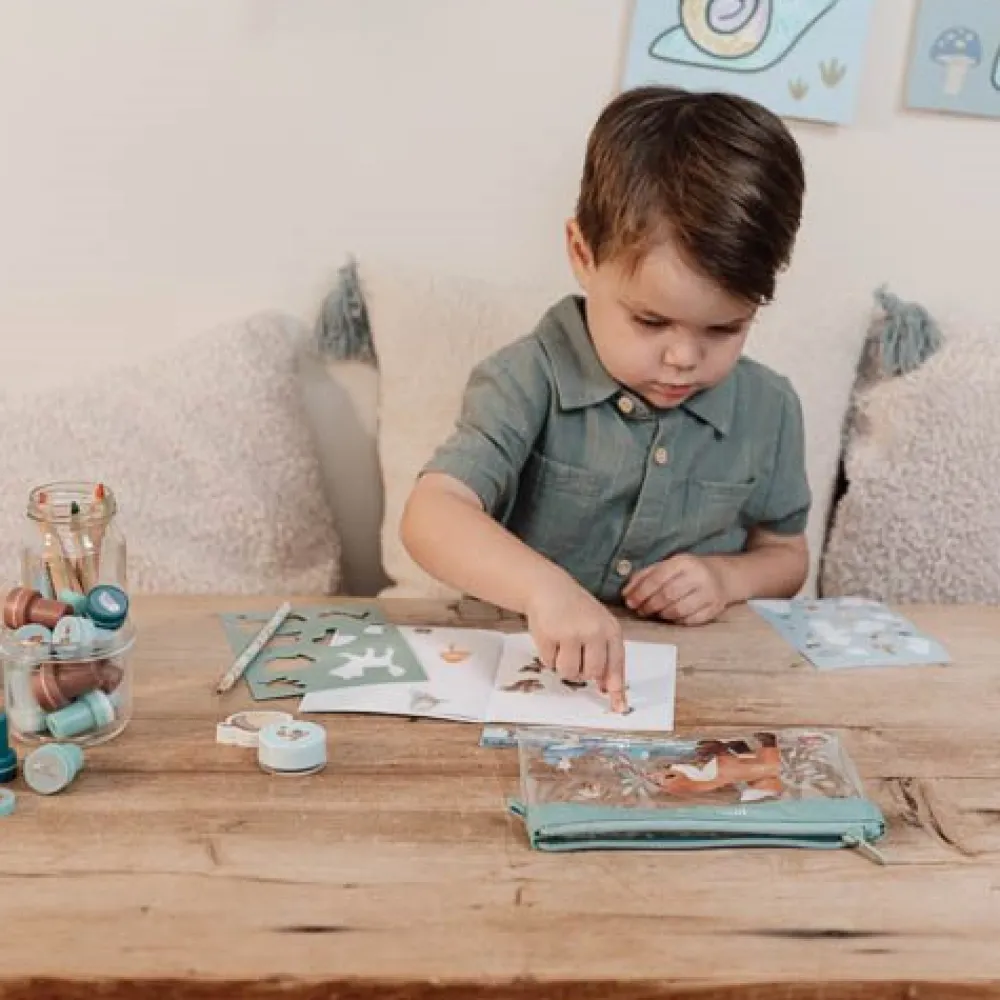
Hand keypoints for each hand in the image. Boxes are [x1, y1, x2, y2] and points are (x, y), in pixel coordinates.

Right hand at [524, 576, 627, 712]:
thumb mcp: (599, 627)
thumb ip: (606, 655)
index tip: (619, 707)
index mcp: (611, 630)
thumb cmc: (577, 612)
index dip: (617, 688)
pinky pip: (549, 663)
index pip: (617, 665)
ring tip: (563, 646)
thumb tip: (606, 689)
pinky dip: (548, 657)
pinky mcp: (549, 635)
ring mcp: (571, 633)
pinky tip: (550, 639)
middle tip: (576, 654)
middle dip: (582, 671)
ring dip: (564, 666)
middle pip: (591, 673)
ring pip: (569, 672)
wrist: (549, 589)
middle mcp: (594, 631)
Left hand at [622, 554, 730, 625]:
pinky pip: (691, 620)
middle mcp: (698, 576)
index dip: (641, 592)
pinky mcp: (715, 608)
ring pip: (679, 610)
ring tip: (654, 613)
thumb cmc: (688, 571)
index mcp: (683, 562)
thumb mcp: (668, 566)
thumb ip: (645, 576)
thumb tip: (625, 593)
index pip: (658, 578)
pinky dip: (677, 621)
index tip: (629, 602)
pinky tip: (671, 618)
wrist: (724, 576)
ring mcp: (709, 593)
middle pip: (667, 595)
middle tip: (640, 610)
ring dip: (662, 615)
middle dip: (649, 605)